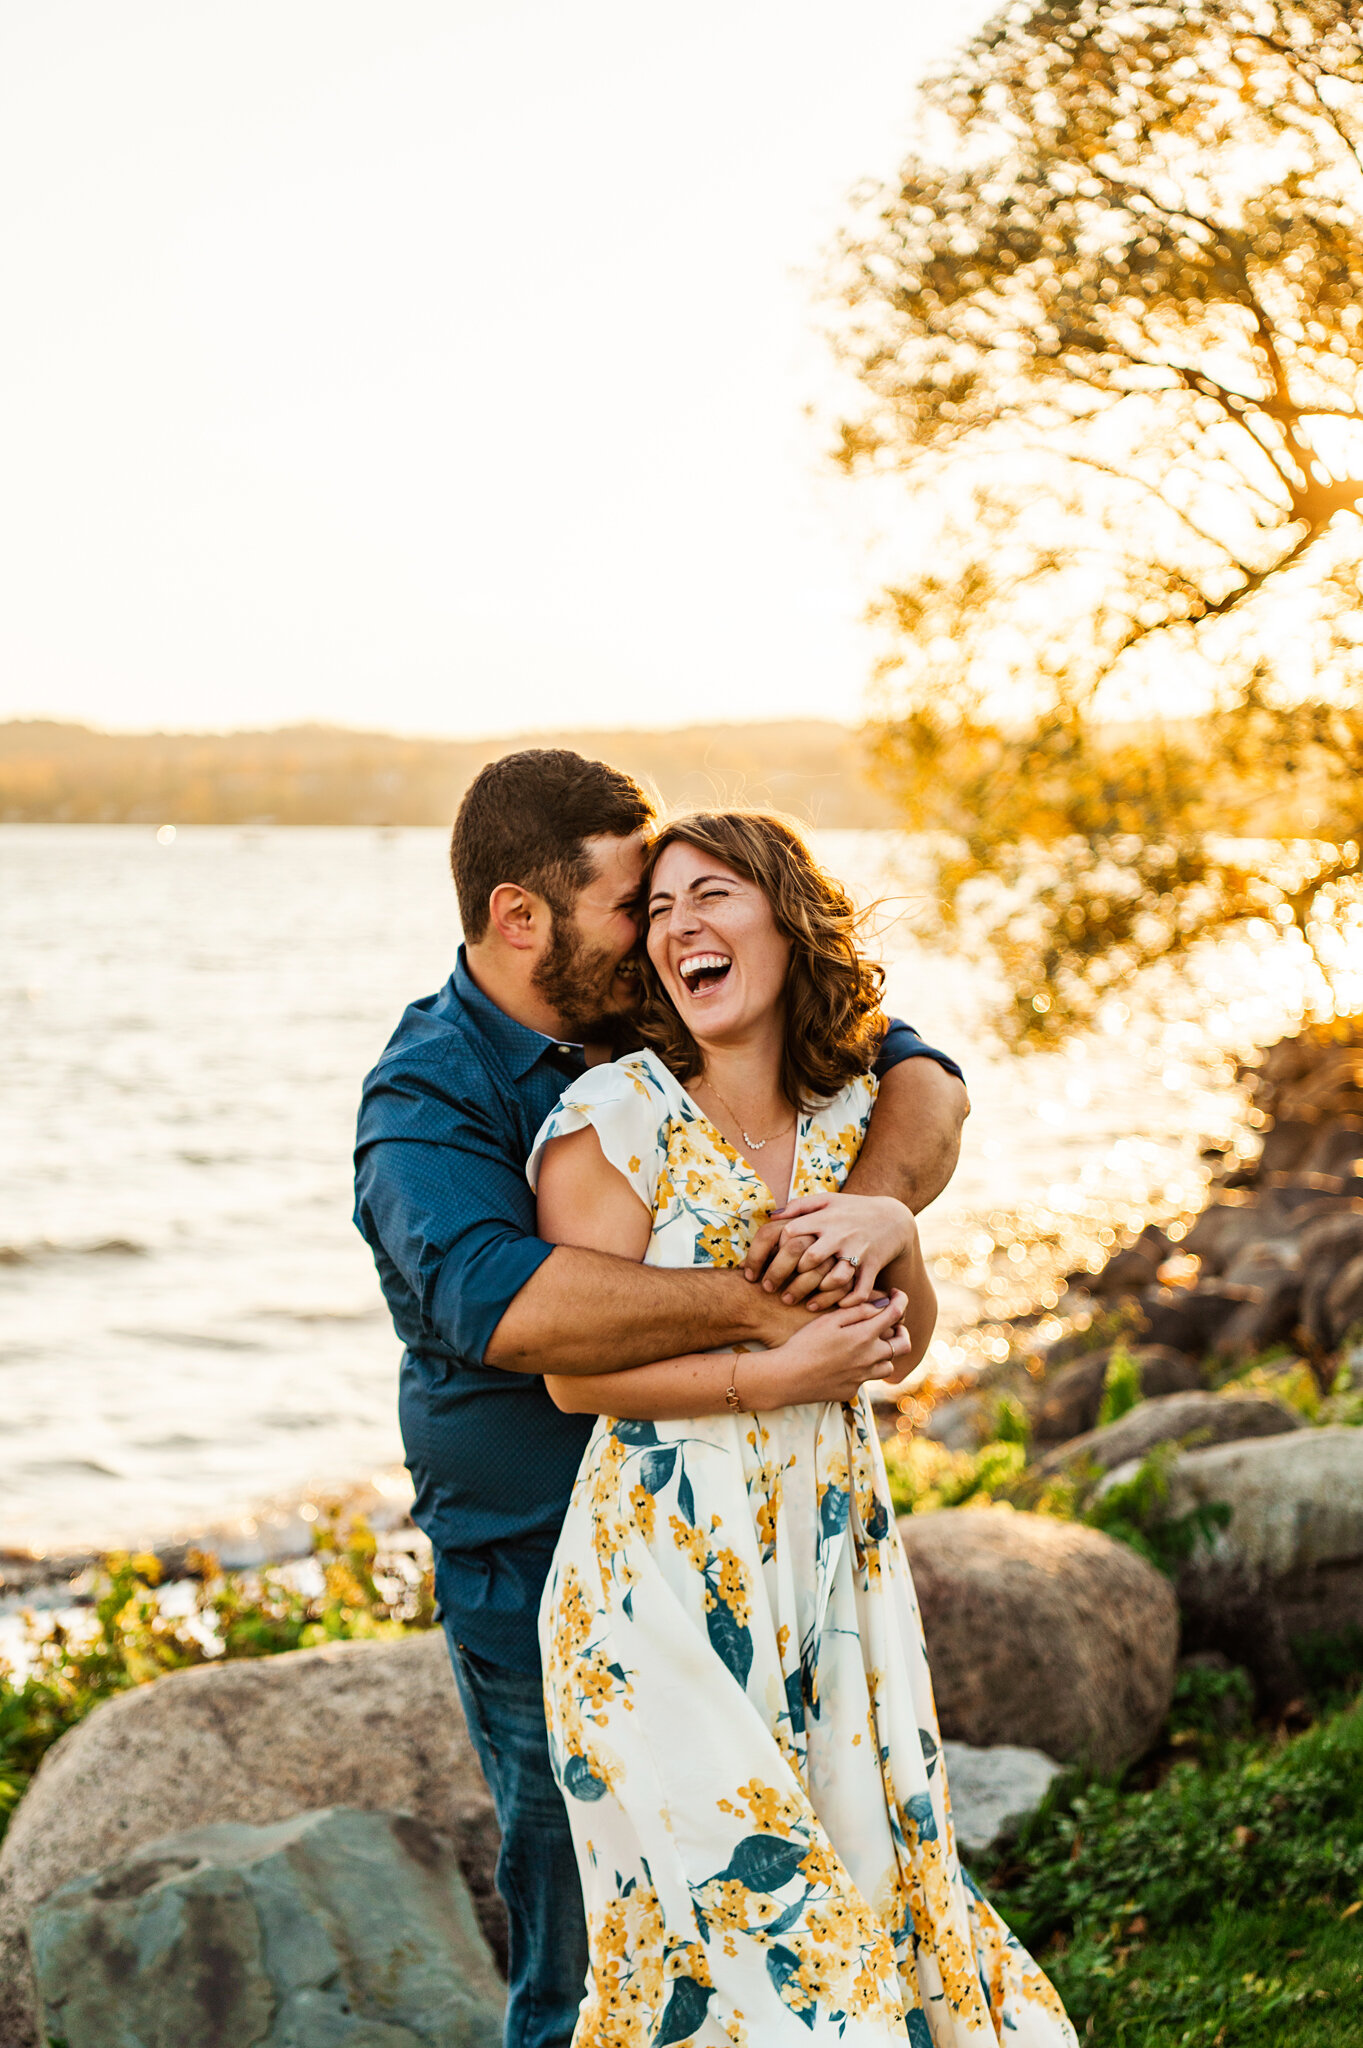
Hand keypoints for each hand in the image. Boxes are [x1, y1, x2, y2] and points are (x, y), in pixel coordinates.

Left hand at [744, 1195, 916, 1308]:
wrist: (894, 1218)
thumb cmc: (853, 1210)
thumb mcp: (828, 1200)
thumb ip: (800, 1206)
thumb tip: (772, 1216)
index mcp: (825, 1217)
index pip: (792, 1234)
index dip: (774, 1252)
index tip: (762, 1268)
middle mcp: (840, 1234)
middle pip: (809, 1258)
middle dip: (790, 1278)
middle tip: (773, 1291)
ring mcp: (858, 1251)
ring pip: (835, 1277)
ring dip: (818, 1293)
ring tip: (804, 1302)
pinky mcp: (873, 1265)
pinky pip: (860, 1289)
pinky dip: (847, 1301)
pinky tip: (836, 1306)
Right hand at [749, 1291, 913, 1406]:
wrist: (786, 1377)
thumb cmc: (804, 1343)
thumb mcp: (828, 1319)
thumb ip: (857, 1310)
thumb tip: (881, 1304)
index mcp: (864, 1336)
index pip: (895, 1314)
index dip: (901, 1300)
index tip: (896, 1295)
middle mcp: (870, 1359)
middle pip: (904, 1345)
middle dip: (902, 1332)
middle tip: (893, 1325)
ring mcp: (862, 1378)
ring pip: (888, 1366)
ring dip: (884, 1354)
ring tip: (869, 1346)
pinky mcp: (851, 1392)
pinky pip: (866, 1379)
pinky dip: (862, 1370)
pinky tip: (844, 1363)